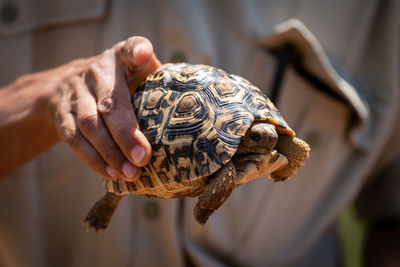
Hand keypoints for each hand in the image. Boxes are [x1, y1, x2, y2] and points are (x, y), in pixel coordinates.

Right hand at [49, 37, 160, 179]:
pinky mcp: (62, 114)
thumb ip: (159, 83)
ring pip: (89, 124)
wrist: (69, 84)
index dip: (137, 51)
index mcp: (121, 58)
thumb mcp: (139, 73)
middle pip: (109, 103)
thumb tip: (189, 111)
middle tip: (143, 158)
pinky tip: (111, 173)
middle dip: (126, 133)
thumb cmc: (120, 82)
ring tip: (131, 173)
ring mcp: (75, 93)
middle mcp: (96, 72)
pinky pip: (74, 139)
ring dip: (110, 152)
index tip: (143, 56)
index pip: (130, 48)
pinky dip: (92, 159)